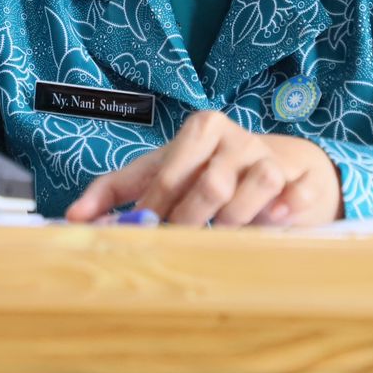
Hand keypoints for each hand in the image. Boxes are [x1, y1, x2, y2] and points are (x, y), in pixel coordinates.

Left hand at [63, 111, 341, 227]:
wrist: (276, 163)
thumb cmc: (203, 169)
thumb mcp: (159, 171)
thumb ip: (114, 192)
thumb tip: (72, 219)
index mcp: (199, 130)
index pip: (170, 172)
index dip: (155, 209)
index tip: (144, 233)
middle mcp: (235, 139)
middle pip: (211, 184)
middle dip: (191, 220)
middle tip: (181, 242)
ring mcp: (270, 157)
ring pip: (255, 186)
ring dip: (236, 219)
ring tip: (223, 233)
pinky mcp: (299, 178)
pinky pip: (294, 195)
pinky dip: (284, 210)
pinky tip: (272, 221)